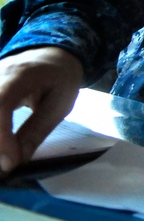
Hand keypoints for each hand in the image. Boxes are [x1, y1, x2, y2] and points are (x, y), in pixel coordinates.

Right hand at [0, 46, 83, 173]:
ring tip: (4, 161)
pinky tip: (1, 148)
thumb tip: (16, 162)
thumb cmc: (60, 77)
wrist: (51, 52)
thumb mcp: (60, 103)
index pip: (0, 102)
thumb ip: (37, 131)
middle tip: (5, 168)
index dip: (0, 136)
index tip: (10, 162)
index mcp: (21, 73)